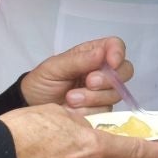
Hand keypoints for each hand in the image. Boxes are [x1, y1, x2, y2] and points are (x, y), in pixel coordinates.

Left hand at [19, 37, 138, 111]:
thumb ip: (78, 60)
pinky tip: (73, 110)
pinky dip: (89, 111)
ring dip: (92, 97)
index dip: (118, 53)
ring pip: (115, 94)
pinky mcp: (100, 110)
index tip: (111, 63)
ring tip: (70, 98)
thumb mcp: (55, 67)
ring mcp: (103, 92)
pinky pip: (105, 111)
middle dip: (108, 79)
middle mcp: (102, 71)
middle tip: (89, 82)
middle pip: (125, 71)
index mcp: (92, 54)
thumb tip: (101, 53)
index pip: (115, 46)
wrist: (32, 106)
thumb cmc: (42, 82)